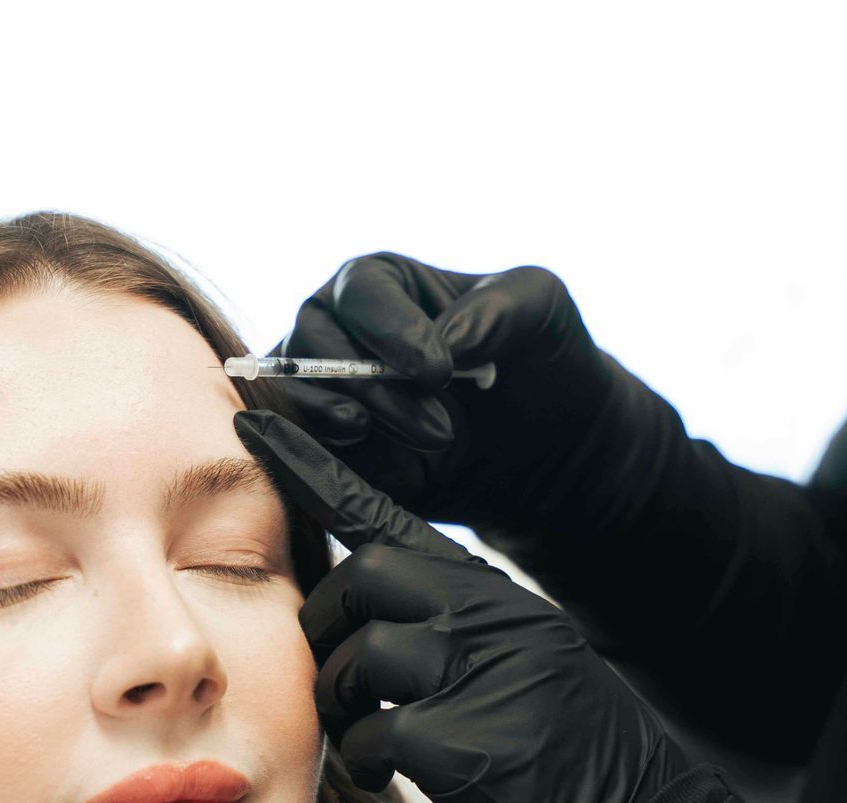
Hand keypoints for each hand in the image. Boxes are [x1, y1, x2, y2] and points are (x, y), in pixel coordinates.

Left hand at [234, 408, 689, 802]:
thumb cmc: (574, 758)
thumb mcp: (525, 660)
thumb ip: (452, 622)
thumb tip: (362, 611)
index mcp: (497, 592)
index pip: (388, 515)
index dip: (314, 472)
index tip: (257, 425)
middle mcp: (490, 616)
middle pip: (362, 581)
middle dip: (330, 632)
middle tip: (347, 684)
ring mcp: (477, 675)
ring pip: (357, 663)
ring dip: (348, 710)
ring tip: (385, 743)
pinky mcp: (459, 745)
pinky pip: (368, 736)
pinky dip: (368, 764)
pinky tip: (399, 778)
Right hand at [269, 251, 673, 539]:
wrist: (547, 448)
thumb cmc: (541, 361)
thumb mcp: (542, 311)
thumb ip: (497, 307)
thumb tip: (443, 339)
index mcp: (381, 284)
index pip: (358, 292)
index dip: (388, 329)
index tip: (436, 371)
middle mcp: (337, 333)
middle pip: (314, 347)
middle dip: (373, 388)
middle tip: (440, 427)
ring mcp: (324, 395)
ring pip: (299, 402)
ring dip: (351, 427)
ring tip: (423, 443)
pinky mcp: (326, 453)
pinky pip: (305, 456)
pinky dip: (339, 465)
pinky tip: (395, 474)